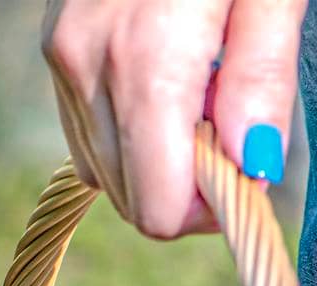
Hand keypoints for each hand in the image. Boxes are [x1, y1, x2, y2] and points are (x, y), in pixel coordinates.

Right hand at [42, 0, 304, 237]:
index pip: (159, 209)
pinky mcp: (55, 46)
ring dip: (158, 157)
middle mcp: (89, 66)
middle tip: (231, 124)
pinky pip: (88, 133)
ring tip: (199, 90)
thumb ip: (261, 78)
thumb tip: (252, 166)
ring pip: (106, 173)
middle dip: (187, 184)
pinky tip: (165, 79)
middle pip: (132, 200)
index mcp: (146, 60)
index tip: (246, 166)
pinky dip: (130, 130)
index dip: (210, 209)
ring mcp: (63, 57)